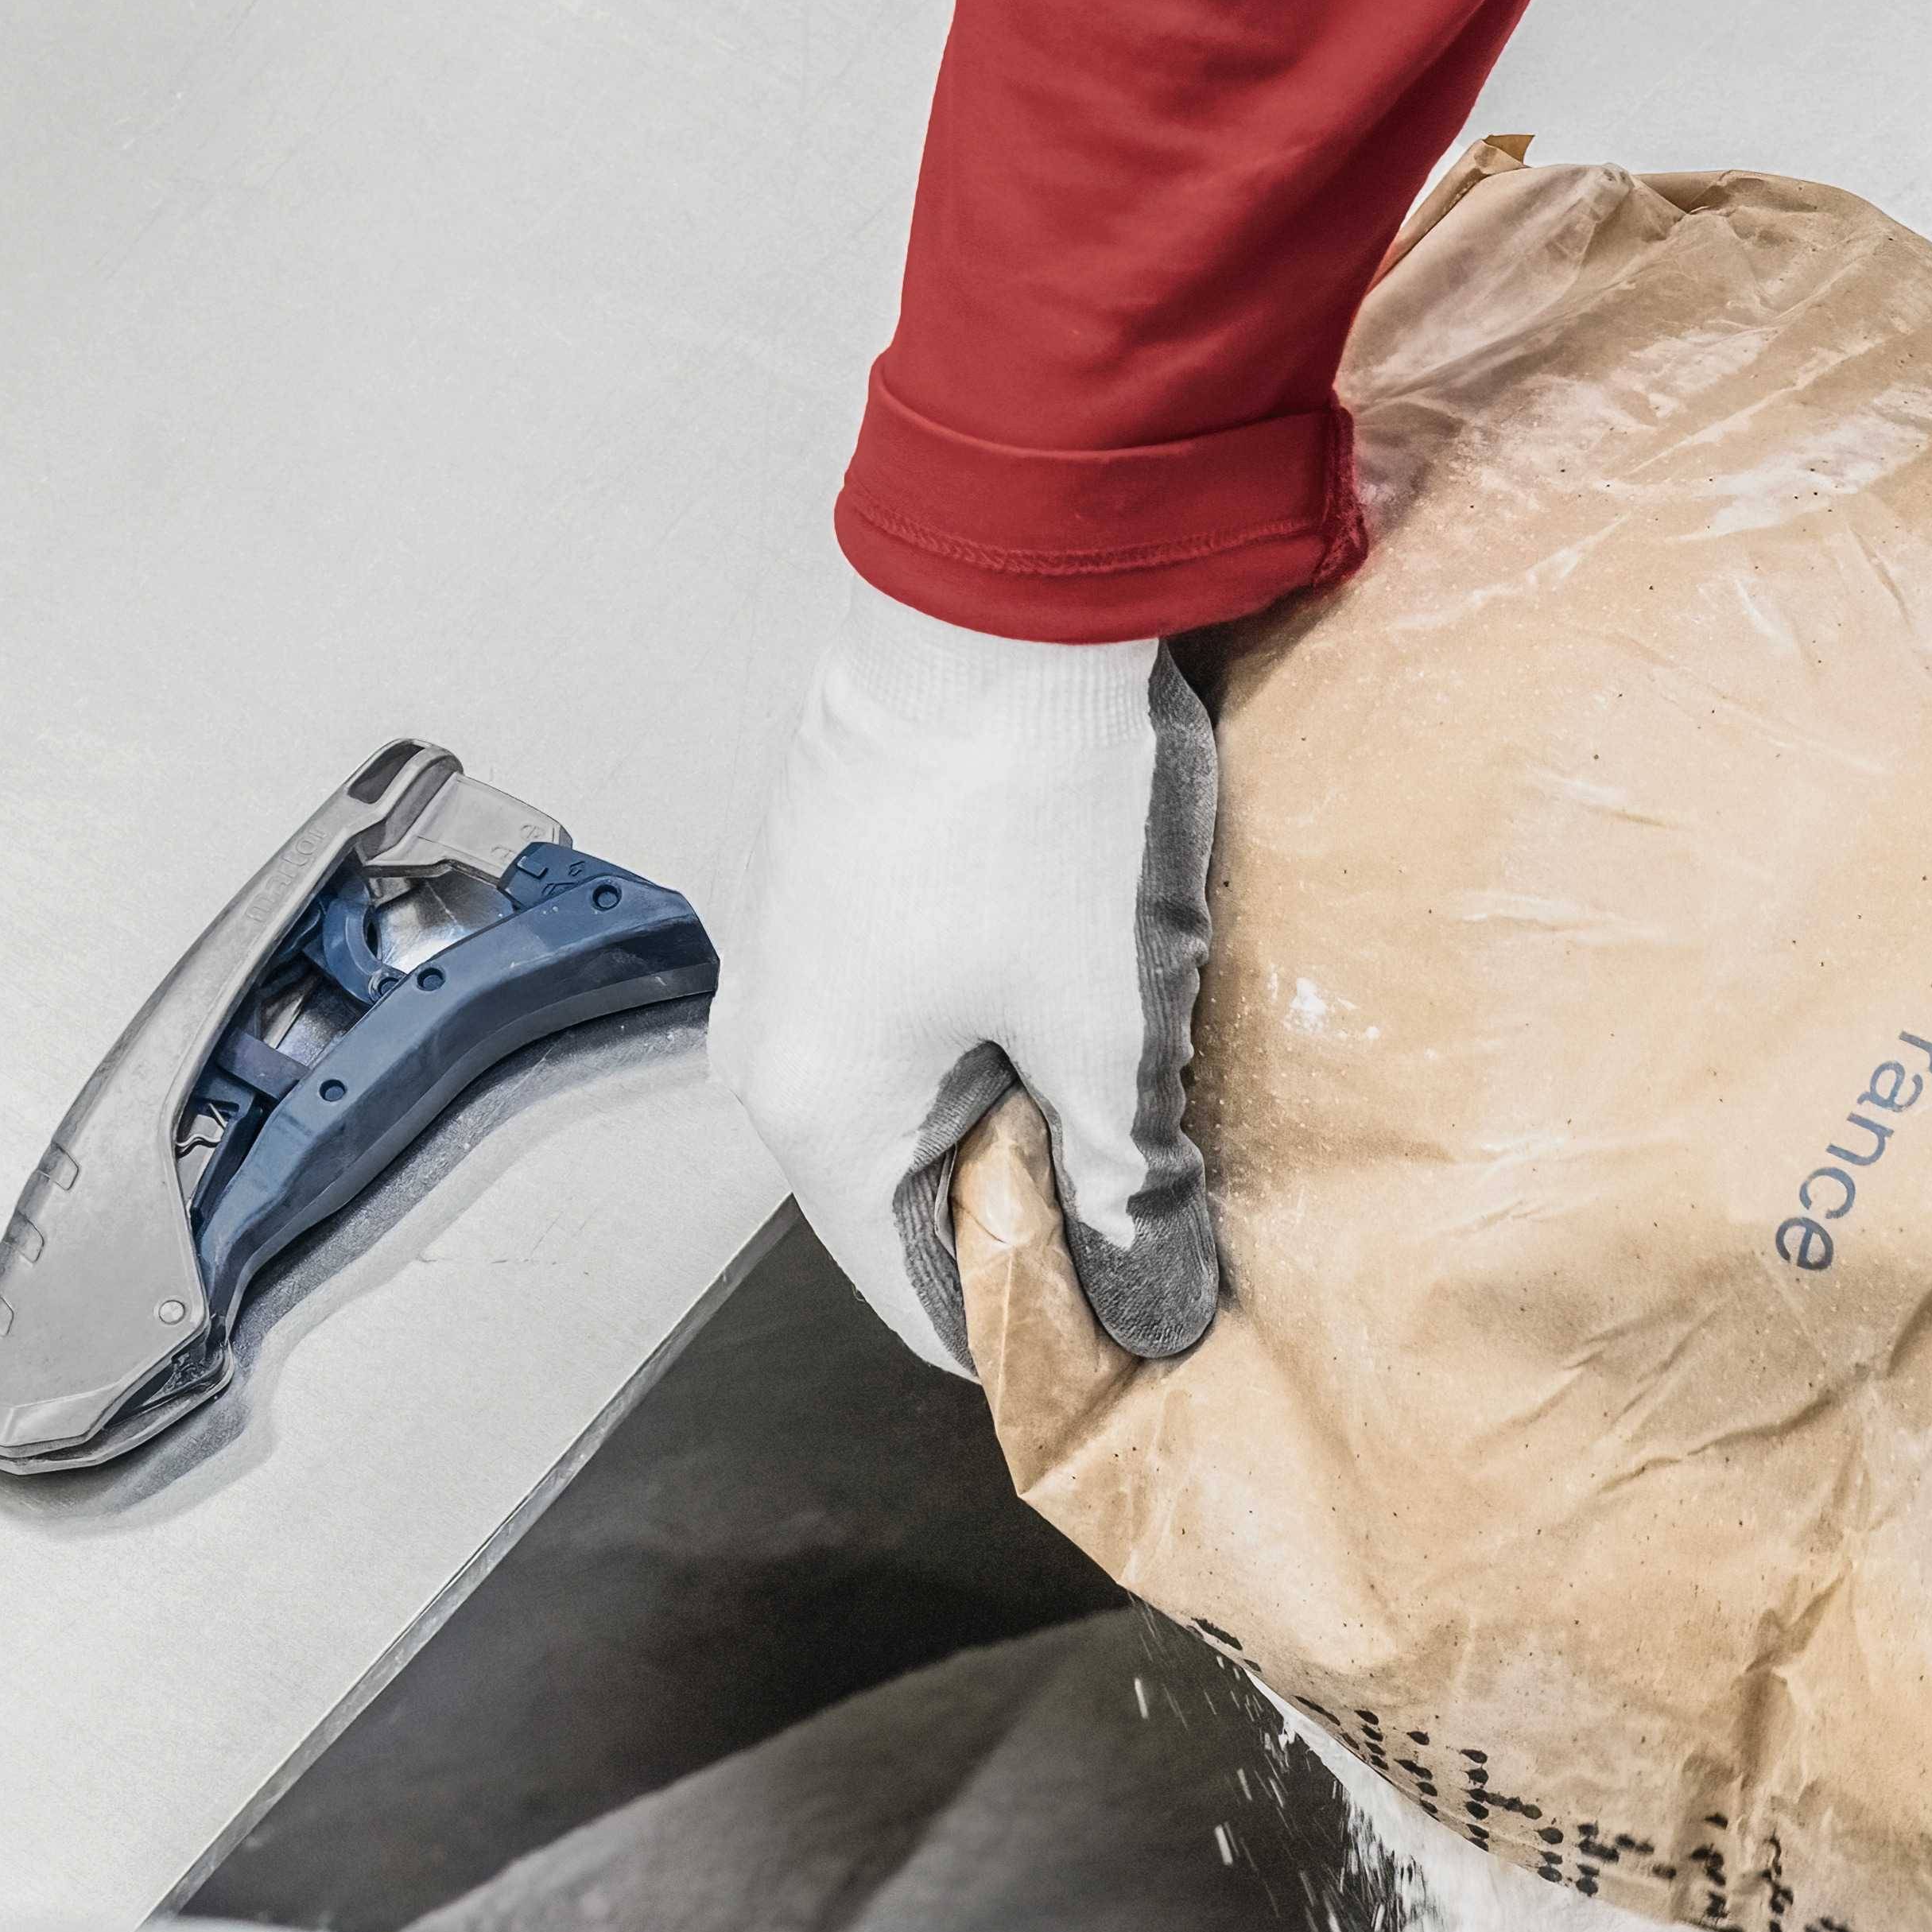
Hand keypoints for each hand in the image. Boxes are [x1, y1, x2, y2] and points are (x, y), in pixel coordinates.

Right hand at [714, 586, 1228, 1369]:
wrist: (991, 600)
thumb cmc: (1035, 818)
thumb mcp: (1104, 1035)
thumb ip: (1120, 1188)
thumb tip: (1150, 1306)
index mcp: (816, 1115)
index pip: (916, 1297)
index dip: (1034, 1331)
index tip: (1139, 1330)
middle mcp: (768, 1046)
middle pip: (908, 1197)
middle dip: (1034, 1219)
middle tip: (1163, 1216)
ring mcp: (787, 955)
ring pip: (911, 1096)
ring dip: (1018, 1116)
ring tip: (1134, 1102)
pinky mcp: (826, 880)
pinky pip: (904, 1009)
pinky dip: (989, 1033)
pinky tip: (1078, 1002)